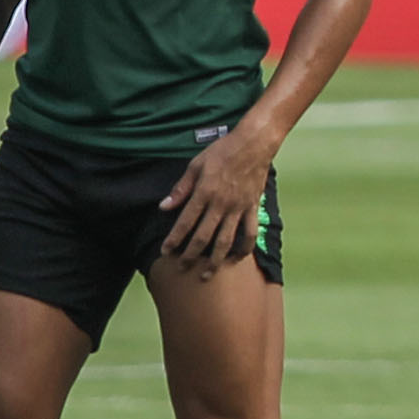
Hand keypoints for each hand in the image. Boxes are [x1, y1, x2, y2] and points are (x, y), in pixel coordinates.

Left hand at [156, 130, 278, 274]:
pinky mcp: (253, 208)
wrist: (254, 144)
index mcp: (204, 193)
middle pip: (203, 237)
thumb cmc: (223, 151)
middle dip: (190, 255)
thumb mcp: (195, 165)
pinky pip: (250, 233)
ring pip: (226, 241)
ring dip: (215, 260)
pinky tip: (236, 258)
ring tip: (206, 274)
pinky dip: (244, 248)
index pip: (185, 222)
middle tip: (181, 268)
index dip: (174, 239)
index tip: (165, 252)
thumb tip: (164, 207)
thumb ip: (180, 189)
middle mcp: (221, 204)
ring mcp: (239, 208)